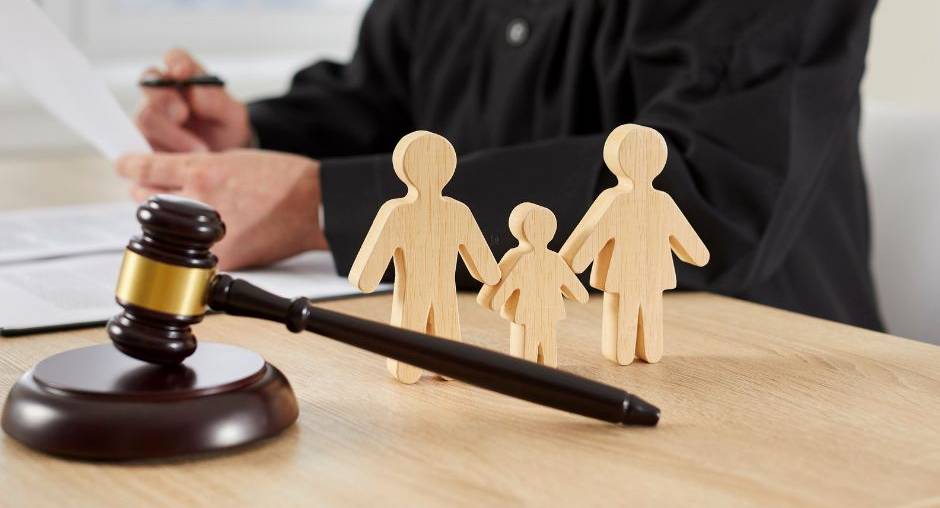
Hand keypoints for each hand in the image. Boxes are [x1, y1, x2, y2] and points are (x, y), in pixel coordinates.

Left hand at [116, 149, 327, 269]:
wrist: (314, 205)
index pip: (147, 168)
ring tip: (190, 217)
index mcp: (202, 172)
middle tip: (154, 191)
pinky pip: (198, 253)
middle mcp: (199, 202)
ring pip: (170, 232)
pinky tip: (216, 236)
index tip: (122, 165)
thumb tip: (176, 179)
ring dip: (172, 224)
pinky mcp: (223, 258)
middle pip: (150, 200)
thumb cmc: (284, 179)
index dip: (130, 166)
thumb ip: (202, 170)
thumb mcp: (235, 159)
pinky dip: (200, 247)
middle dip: (150, 195)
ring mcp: (209, 234)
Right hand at [137, 48, 250, 151]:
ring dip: (169, 133)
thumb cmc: (226, 132)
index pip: (175, 58)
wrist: (223, 163)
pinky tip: (179, 160)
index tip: (183, 73)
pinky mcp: (143, 143)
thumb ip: (217, 102)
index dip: (176, 62)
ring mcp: (150, 118)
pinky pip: (140, 145)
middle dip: (165, 98)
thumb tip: (194, 94)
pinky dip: (160, 152)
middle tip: (183, 114)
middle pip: (149, 84)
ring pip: (144, 117)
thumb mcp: (233, 117)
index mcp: (186, 79)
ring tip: (198, 150)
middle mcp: (162, 94)